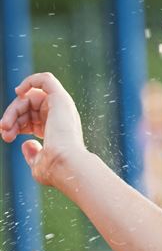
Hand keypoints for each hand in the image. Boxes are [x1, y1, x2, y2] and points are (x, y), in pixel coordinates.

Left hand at [0, 72, 86, 187]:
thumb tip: (27, 144)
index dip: (16, 123)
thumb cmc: (55, 170)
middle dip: (12, 116)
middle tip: (3, 130)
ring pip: (31, 96)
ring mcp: (62, 108)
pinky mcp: (61, 100)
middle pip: (29, 106)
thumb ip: (32, 154)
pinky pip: (46, 80)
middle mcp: (61, 118)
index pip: (32, 118)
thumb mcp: (38, 163)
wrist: (66, 165)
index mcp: (58, 131)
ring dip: (14, 108)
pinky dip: (31, 81)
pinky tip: (19, 92)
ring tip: (5, 125)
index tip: (6, 135)